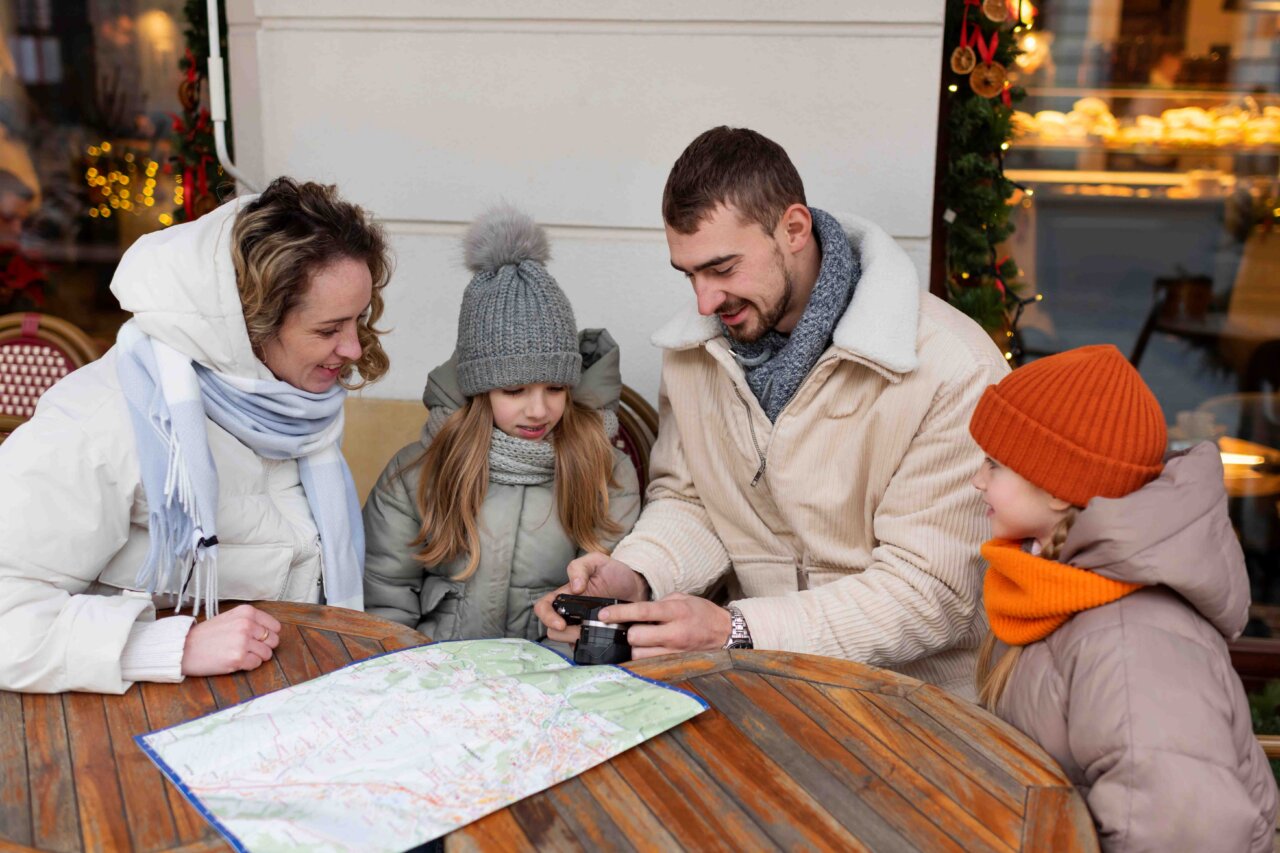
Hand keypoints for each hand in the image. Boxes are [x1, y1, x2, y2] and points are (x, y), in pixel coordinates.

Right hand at [180, 604, 281, 675]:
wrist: (184, 648)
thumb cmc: (206, 635)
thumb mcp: (230, 618)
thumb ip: (251, 621)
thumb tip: (272, 631)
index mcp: (247, 612)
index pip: (275, 627)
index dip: (269, 635)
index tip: (258, 639)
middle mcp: (247, 624)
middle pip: (274, 641)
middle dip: (264, 647)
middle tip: (248, 649)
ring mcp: (243, 642)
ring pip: (267, 654)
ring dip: (256, 657)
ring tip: (240, 654)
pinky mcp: (238, 658)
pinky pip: (256, 664)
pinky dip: (248, 665)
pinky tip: (234, 661)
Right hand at [534, 552, 649, 643]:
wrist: (638, 587)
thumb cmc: (615, 573)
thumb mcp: (596, 561)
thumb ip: (580, 567)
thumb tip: (574, 588)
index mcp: (566, 596)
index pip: (544, 608)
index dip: (546, 617)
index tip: (561, 624)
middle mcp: (571, 614)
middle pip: (553, 631)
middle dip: (565, 633)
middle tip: (582, 630)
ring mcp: (583, 627)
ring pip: (568, 642)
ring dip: (578, 640)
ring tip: (594, 633)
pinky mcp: (596, 638)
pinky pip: (587, 650)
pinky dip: (591, 649)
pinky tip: (602, 641)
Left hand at [599, 593, 731, 659]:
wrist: (727, 633)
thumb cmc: (702, 613)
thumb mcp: (683, 599)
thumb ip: (659, 603)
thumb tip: (636, 611)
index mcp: (675, 611)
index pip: (642, 612)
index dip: (619, 614)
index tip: (603, 615)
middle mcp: (675, 633)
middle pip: (636, 638)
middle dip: (628, 633)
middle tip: (627, 628)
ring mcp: (676, 652)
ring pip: (640, 655)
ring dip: (634, 647)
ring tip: (639, 640)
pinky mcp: (676, 664)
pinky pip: (650, 664)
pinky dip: (644, 657)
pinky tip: (646, 651)